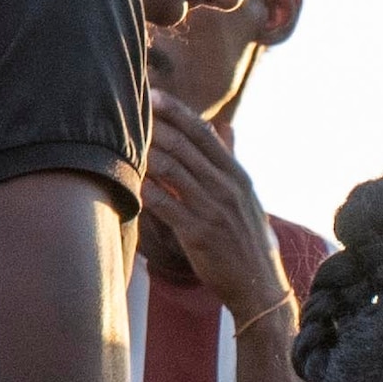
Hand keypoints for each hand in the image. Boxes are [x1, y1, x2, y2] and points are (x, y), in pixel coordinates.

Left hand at [142, 101, 294, 329]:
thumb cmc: (248, 242)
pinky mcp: (199, 234)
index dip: (176, 111)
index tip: (153, 94)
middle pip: (184, 145)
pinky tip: (128, 180)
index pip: (204, 133)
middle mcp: (227, 188)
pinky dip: (145, 189)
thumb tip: (223, 127)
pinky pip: (165, 204)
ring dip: (145, 152)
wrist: (260, 287)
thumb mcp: (247, 197)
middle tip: (128, 110)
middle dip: (154, 125)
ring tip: (122, 141)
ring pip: (172, 169)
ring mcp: (214, 210)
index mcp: (238, 176)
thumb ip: (230, 161)